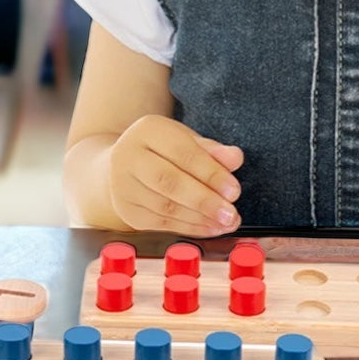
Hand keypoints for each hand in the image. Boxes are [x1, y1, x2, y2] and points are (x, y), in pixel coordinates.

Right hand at [108, 114, 243, 235]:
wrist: (125, 165)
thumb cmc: (163, 150)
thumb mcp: (188, 140)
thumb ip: (212, 150)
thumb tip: (235, 158)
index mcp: (148, 131)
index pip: (183, 153)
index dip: (210, 173)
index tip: (234, 190)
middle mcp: (128, 156)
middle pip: (169, 182)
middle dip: (204, 200)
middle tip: (230, 213)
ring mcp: (123, 186)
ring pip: (166, 207)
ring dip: (200, 218)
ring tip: (226, 222)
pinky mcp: (127, 210)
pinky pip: (161, 224)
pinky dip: (190, 228)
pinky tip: (210, 228)